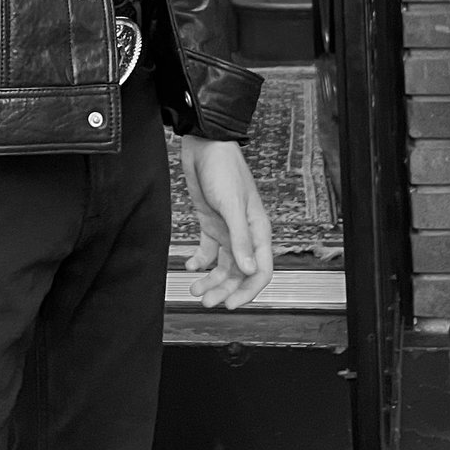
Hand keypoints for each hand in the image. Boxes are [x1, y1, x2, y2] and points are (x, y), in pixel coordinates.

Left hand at [180, 136, 273, 310]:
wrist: (203, 145)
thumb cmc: (223, 169)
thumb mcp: (232, 206)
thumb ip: (240, 239)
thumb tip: (249, 271)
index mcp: (258, 230)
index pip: (260, 271)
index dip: (248, 291)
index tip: (231, 304)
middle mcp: (244, 233)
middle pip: (239, 273)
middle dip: (224, 290)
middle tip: (207, 302)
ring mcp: (227, 229)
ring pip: (223, 266)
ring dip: (210, 280)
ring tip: (195, 290)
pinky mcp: (210, 223)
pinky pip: (208, 251)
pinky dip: (199, 261)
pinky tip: (189, 265)